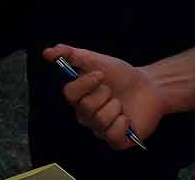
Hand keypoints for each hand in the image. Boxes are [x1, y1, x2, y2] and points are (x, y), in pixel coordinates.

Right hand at [43, 44, 164, 150]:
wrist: (148, 87)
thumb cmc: (119, 74)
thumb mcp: (95, 60)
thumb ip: (70, 54)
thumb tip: (46, 53)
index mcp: (77, 97)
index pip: (69, 94)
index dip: (85, 84)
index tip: (101, 74)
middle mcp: (85, 115)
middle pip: (86, 107)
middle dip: (104, 94)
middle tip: (112, 90)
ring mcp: (100, 129)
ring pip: (100, 120)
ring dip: (116, 107)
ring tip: (121, 103)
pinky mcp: (116, 141)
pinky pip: (113, 136)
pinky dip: (123, 124)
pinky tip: (127, 118)